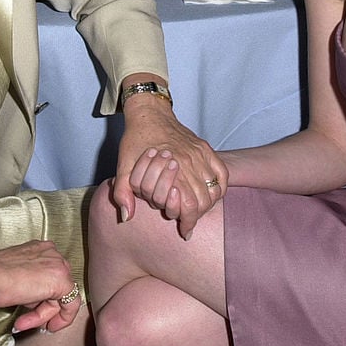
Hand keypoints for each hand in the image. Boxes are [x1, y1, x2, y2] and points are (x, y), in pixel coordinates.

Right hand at [0, 240, 79, 332]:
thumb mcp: (15, 276)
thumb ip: (29, 282)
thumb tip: (33, 298)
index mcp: (41, 249)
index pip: (48, 278)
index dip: (40, 299)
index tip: (32, 309)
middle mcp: (53, 254)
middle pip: (56, 288)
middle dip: (42, 309)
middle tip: (28, 320)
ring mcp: (59, 265)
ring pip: (61, 297)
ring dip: (42, 315)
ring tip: (25, 322)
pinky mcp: (62, 280)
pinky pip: (71, 304)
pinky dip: (62, 319)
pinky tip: (47, 326)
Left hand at [113, 92, 227, 239]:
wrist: (149, 114)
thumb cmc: (135, 140)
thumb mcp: (123, 166)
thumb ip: (123, 193)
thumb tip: (127, 217)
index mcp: (171, 169)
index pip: (189, 206)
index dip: (188, 222)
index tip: (184, 231)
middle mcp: (190, 163)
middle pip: (204, 201)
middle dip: (197, 216)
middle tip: (189, 221)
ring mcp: (200, 155)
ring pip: (214, 189)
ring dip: (208, 204)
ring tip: (198, 210)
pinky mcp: (205, 148)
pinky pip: (222, 173)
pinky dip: (220, 187)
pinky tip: (211, 194)